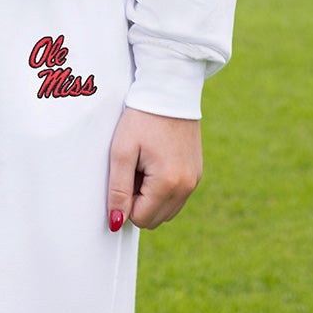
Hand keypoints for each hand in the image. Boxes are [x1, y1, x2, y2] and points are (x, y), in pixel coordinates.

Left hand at [106, 107, 202, 229]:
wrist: (169, 89)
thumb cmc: (141, 118)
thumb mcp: (122, 151)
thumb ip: (118, 190)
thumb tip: (116, 223)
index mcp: (169, 183)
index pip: (140, 219)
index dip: (126, 201)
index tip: (126, 172)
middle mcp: (187, 186)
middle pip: (155, 219)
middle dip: (139, 200)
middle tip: (134, 167)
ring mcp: (195, 180)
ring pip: (166, 210)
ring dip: (151, 196)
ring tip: (145, 163)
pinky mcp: (196, 172)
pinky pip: (176, 196)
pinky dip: (163, 188)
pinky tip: (156, 161)